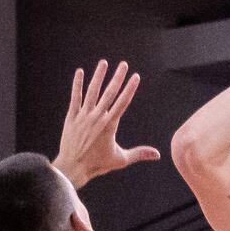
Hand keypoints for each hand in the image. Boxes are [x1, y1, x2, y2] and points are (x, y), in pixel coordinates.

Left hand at [51, 59, 160, 188]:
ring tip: (103, 63)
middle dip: (117, 77)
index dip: (130, 88)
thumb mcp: (121, 159)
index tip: (136, 77)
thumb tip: (157, 154)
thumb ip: (139, 153)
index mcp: (110, 125)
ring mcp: (84, 116)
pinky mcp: (72, 117)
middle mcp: (97, 117)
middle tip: (123, 64)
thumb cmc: (97, 164)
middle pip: (109, 93)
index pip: (123, 102)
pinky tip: (80, 72)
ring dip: (98, 76)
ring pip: (92, 92)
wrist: (73, 167)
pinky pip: (75, 97)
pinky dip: (77, 85)